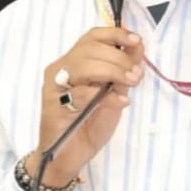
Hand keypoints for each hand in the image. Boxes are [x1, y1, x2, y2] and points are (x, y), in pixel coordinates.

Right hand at [28, 27, 144, 185]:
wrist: (70, 156)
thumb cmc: (90, 124)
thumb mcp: (114, 94)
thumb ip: (123, 72)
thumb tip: (137, 46)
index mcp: (74, 62)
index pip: (92, 37)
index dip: (115, 34)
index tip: (136, 41)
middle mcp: (61, 69)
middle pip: (89, 49)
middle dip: (119, 58)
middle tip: (137, 74)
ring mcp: (55, 87)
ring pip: (82, 66)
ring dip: (112, 71)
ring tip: (131, 83)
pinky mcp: (53, 106)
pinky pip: (79, 94)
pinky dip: (105, 97)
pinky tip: (121, 102)